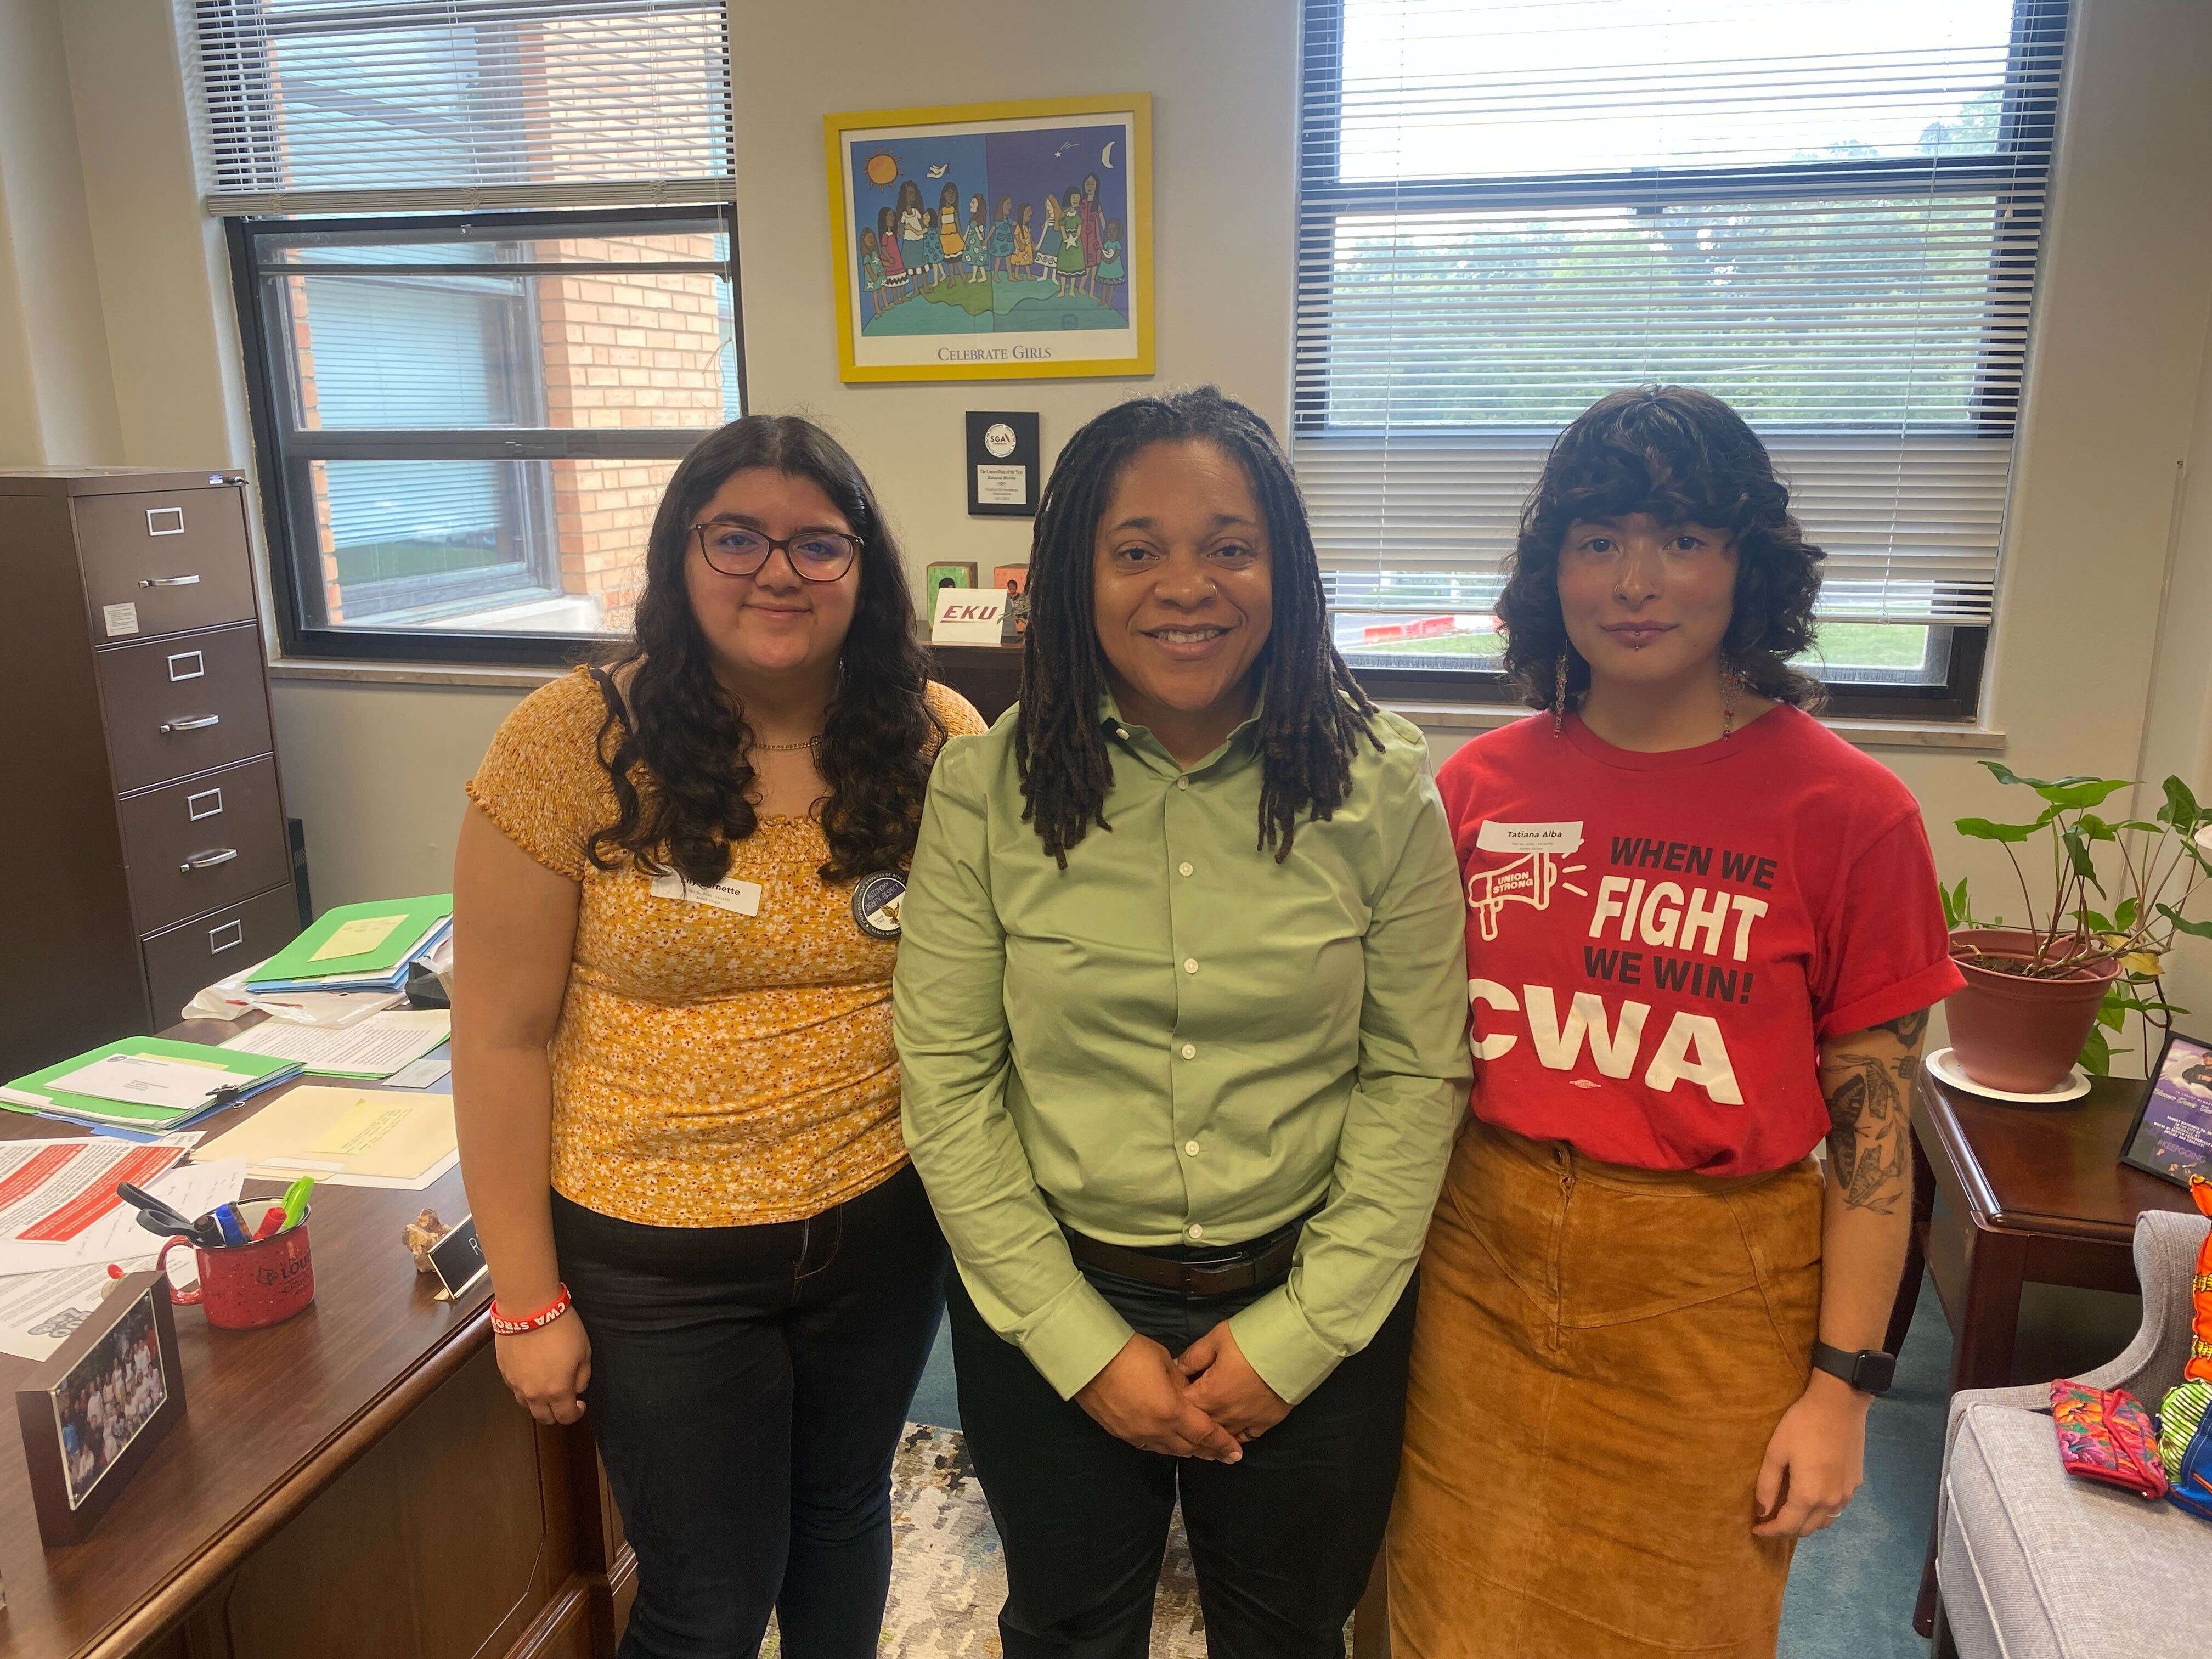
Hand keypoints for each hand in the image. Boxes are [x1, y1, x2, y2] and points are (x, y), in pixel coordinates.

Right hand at [494, 1312, 590, 1424]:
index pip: (566, 1417)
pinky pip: (515, 1388)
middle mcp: (534, 1393)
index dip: (576, 1413)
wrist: (529, 1309)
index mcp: (557, 1390)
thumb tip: (577, 1388)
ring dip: (538, 1402)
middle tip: (563, 1400)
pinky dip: (525, 1387)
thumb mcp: (584, 1351)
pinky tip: (532, 1373)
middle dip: (556, 1413)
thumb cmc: (560, 1328)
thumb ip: (582, 1376)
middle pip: (543, 1417)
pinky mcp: (504, 1372)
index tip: (581, 1403)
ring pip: (526, 1405)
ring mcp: (516, 1383)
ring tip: (546, 1387)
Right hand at [1075, 1334, 1242, 1461]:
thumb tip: (1189, 1394)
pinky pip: (1149, 1445)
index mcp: (1173, 1411)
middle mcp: (1157, 1430)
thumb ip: (1182, 1383)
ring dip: (1187, 1450)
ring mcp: (1137, 1435)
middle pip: (1189, 1447)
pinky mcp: (1121, 1434)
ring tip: (1200, 1451)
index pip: (1205, 1433)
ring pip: (1169, 1450)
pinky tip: (1168, 1443)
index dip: (1223, 1444)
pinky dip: (1164, 1446)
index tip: (1237, 1453)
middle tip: (1223, 1455)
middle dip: (1208, 1452)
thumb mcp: (1166, 1362)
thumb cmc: (1131, 1354)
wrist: (1089, 1360)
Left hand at [1176, 1321, 1291, 1441]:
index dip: (1175, 1400)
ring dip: (1212, 1434)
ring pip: (1223, 1435)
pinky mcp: (1266, 1423)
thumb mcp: (1216, 1339)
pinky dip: (1236, 1437)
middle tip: (1185, 1417)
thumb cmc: (1251, 1340)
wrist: (1293, 1348)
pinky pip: (1246, 1437)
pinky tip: (1231, 1435)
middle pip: (1202, 1425)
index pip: (1183, 1406)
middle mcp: (1226, 1414)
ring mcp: (1247, 1421)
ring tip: (1205, 1433)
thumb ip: (1193, 1357)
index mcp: (1209, 1394)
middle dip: (1192, 1421)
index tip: (1172, 1396)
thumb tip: (1176, 1367)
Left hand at [1753, 1372, 1868, 1537]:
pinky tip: (1810, 1499)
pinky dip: (1820, 1513)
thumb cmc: (1802, 1424)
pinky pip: (1836, 1509)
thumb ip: (1767, 1485)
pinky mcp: (1855, 1484)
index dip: (1770, 1531)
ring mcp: (1847, 1494)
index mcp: (1809, 1495)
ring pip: (1824, 1522)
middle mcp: (1831, 1502)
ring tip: (1788, 1513)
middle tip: (1769, 1521)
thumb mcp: (1776, 1451)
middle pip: (1807, 1529)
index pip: (1787, 1526)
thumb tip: (1761, 1512)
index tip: (1756, 1528)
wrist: (1840, 1404)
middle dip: (1786, 1530)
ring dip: (1805, 1524)